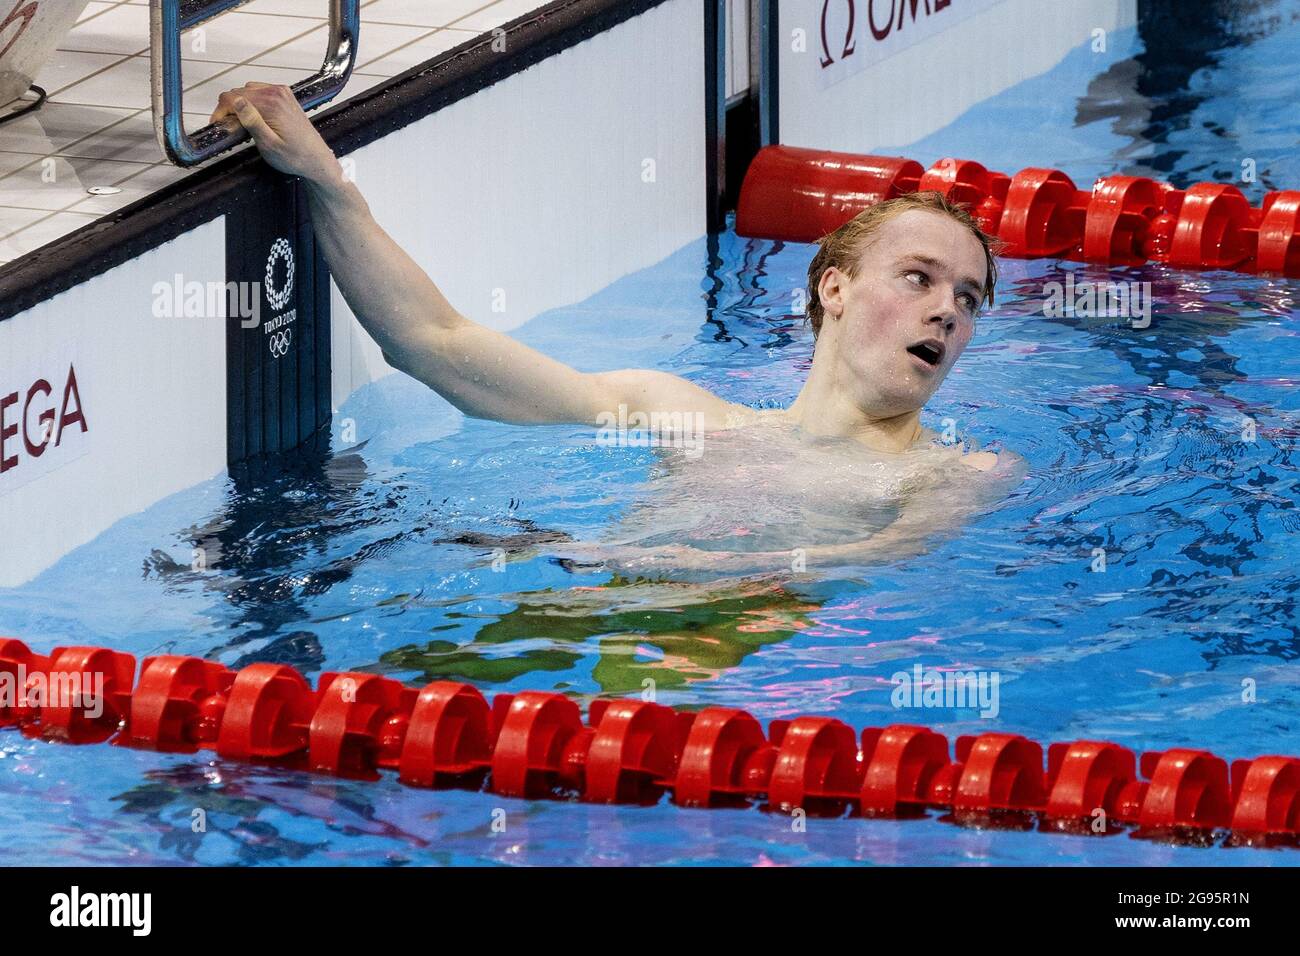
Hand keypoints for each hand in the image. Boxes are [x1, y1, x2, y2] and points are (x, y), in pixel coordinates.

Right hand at [209, 82, 341, 183]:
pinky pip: (260, 92)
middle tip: (231, 130)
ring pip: (248, 91)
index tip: (218, 126)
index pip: (232, 98)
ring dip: (241, 106)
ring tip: (244, 126)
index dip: (220, 112)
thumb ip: (251, 121)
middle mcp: (276, 93)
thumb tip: (235, 102)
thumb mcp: (268, 144)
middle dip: (230, 109)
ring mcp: (282, 93)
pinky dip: (253, 103)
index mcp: (270, 104)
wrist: (317, 160)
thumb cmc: (295, 157)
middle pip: (239, 93)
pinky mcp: (285, 97)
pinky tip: (256, 118)